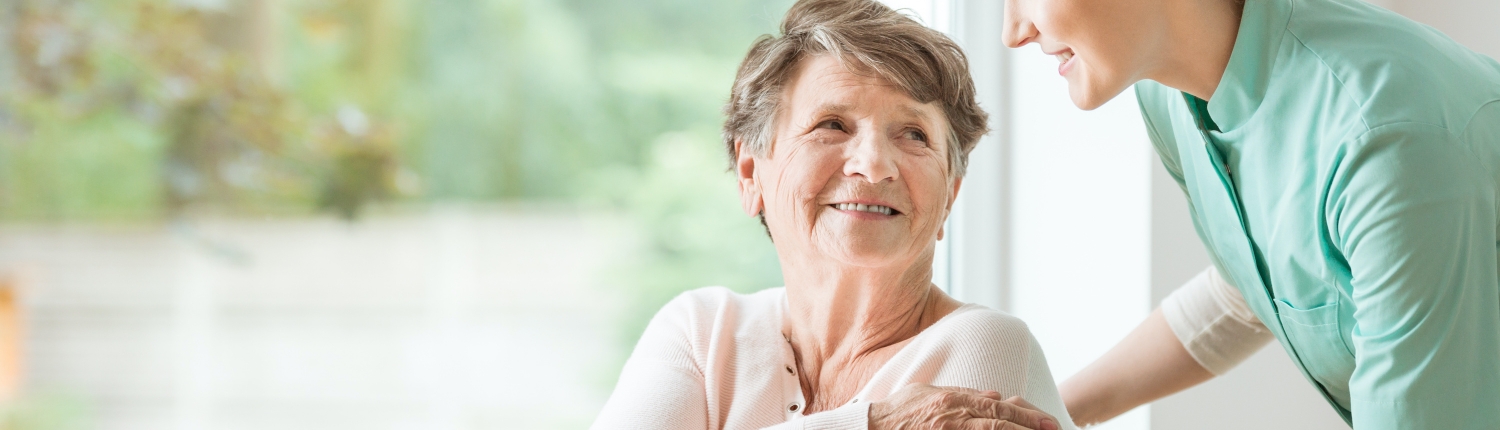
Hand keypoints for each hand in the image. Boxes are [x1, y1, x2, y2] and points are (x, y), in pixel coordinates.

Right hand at [869, 383, 1060, 429]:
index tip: (1046, 421)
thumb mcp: (930, 394)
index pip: (998, 406)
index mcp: (955, 398)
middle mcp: (956, 414)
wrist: (872, 426)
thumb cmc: (900, 410)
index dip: (1026, 413)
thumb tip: (993, 395)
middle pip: (1001, 420)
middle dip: (1030, 426)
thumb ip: (963, 395)